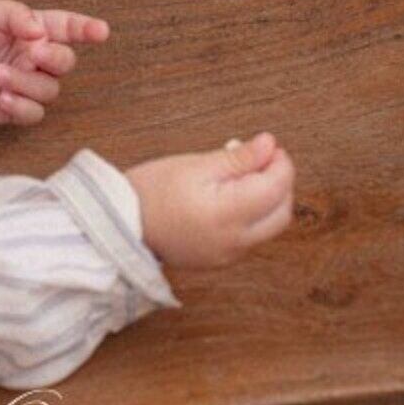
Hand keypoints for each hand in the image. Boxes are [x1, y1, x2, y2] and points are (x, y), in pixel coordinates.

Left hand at [0, 0, 109, 124]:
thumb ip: (16, 16)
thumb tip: (40, 30)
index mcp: (32, 30)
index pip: (67, 28)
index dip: (86, 29)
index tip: (101, 31)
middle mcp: (33, 57)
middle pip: (64, 62)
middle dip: (55, 58)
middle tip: (33, 52)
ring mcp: (23, 83)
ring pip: (49, 90)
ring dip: (28, 83)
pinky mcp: (8, 108)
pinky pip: (32, 113)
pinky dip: (22, 106)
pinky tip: (2, 96)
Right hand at [128, 133, 295, 269]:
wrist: (122, 226)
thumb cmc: (153, 191)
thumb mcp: (196, 165)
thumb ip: (238, 158)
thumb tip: (269, 144)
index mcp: (229, 215)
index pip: (276, 189)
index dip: (280, 163)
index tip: (268, 146)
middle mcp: (235, 242)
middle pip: (281, 213)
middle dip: (280, 183)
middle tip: (261, 157)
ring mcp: (228, 255)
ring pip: (269, 227)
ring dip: (268, 199)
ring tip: (241, 173)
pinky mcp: (220, 259)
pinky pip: (250, 236)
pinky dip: (252, 214)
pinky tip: (231, 194)